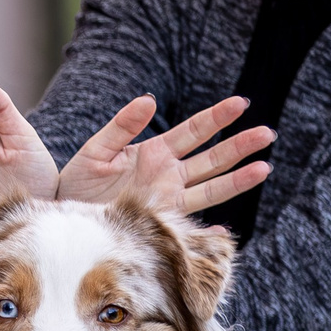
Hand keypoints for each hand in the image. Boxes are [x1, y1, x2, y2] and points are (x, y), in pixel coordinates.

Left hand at [55, 94, 273, 218]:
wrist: (62, 216)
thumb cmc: (77, 183)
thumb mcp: (97, 150)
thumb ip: (122, 126)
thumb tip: (150, 100)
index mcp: (154, 152)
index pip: (194, 131)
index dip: (217, 118)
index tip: (241, 104)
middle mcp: (167, 175)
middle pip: (212, 158)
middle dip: (239, 146)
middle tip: (268, 133)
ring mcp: (166, 200)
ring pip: (210, 188)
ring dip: (237, 179)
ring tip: (264, 168)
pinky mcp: (158, 222)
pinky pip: (187, 225)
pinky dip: (206, 230)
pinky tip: (224, 231)